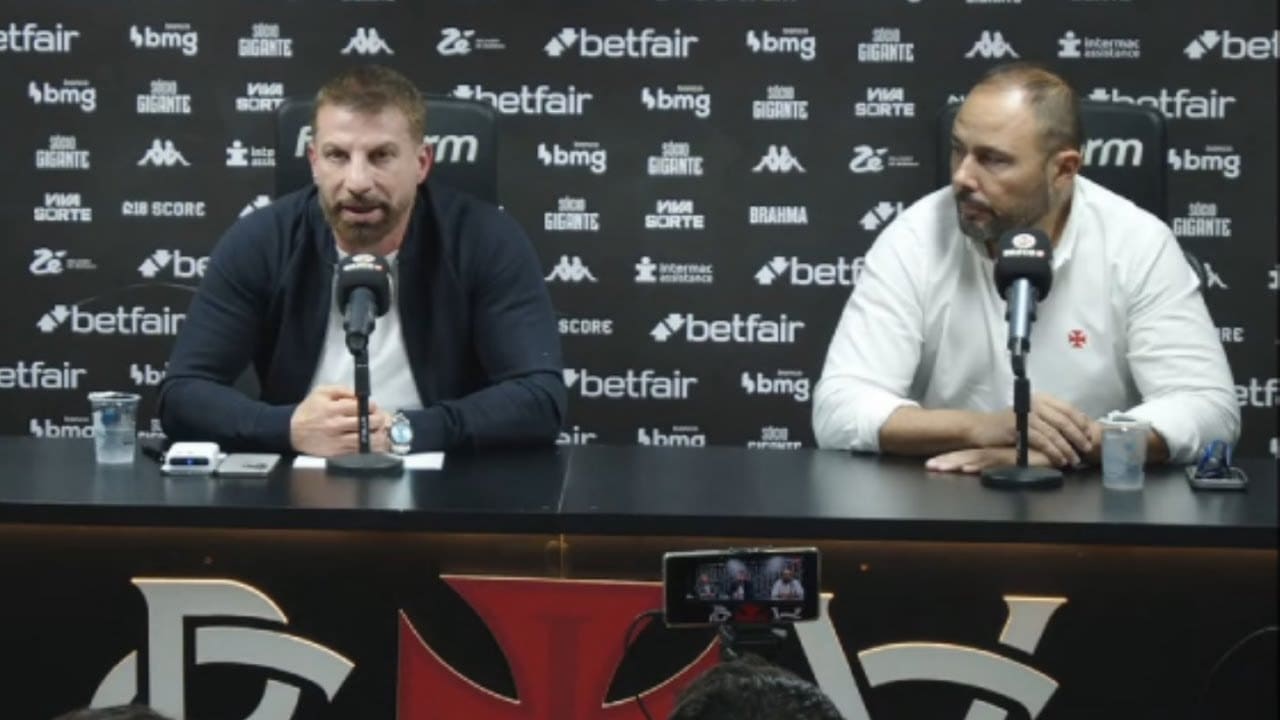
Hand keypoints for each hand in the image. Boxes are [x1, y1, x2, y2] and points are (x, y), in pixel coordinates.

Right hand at [289, 385, 390, 456]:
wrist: (292, 431)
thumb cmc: (308, 411)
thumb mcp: (321, 392)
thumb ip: (342, 390)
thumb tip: (360, 395)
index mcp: (332, 409)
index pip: (360, 407)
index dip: (372, 406)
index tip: (373, 406)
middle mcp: (336, 425)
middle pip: (366, 423)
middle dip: (378, 419)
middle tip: (379, 417)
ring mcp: (338, 441)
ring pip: (366, 439)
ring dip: (378, 435)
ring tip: (382, 430)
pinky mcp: (338, 452)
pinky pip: (359, 450)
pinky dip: (371, 446)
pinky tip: (376, 442)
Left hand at [925, 447, 1053, 473]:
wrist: (1061, 449)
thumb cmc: (1040, 457)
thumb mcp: (1015, 463)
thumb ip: (999, 465)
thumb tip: (976, 469)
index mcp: (992, 454)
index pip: (967, 456)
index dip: (949, 459)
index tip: (932, 464)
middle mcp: (995, 453)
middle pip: (967, 457)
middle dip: (947, 461)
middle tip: (930, 466)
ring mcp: (1004, 455)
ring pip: (976, 459)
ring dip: (957, 463)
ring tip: (941, 466)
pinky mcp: (1015, 459)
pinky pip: (994, 461)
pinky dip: (980, 466)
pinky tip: (968, 468)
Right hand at [968, 393, 1093, 466]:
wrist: (980, 428)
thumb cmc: (1006, 425)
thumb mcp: (1029, 417)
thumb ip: (1048, 419)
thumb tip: (1074, 430)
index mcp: (1040, 398)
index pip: (1067, 408)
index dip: (1081, 421)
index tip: (1089, 435)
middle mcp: (1034, 403)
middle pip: (1064, 420)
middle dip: (1078, 436)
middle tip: (1087, 449)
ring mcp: (1026, 415)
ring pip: (1054, 432)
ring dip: (1067, 448)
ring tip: (1074, 459)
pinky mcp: (1018, 428)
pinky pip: (1042, 441)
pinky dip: (1054, 451)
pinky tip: (1060, 460)